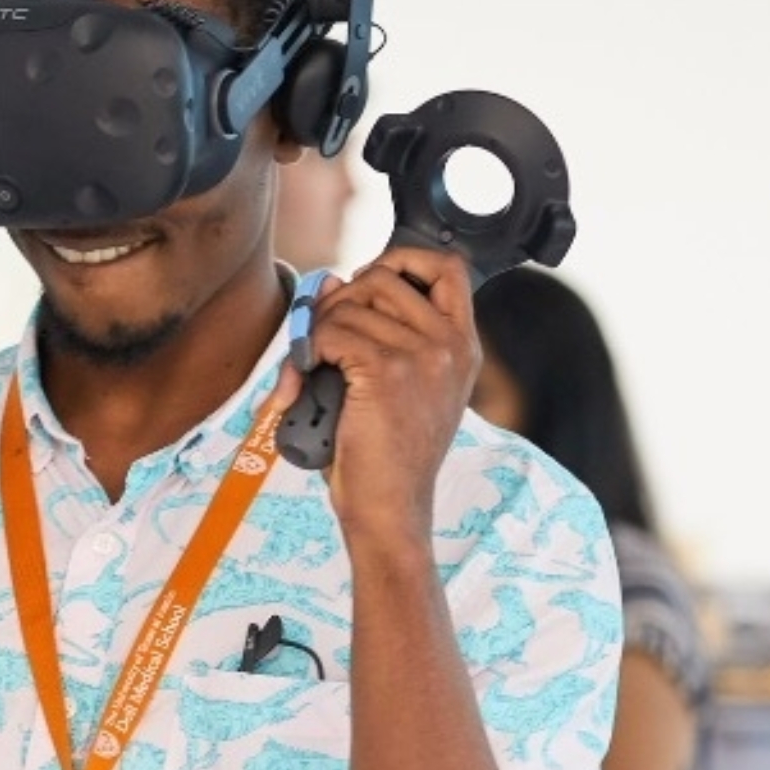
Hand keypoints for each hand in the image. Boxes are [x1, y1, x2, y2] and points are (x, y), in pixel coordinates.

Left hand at [266, 245, 476, 553]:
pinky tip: (306, 380)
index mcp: (463, 345)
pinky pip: (331, 332)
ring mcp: (423, 355)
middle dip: (340, 298)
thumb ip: (379, 334)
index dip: (401, 259)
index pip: (447, 265)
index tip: (367, 287)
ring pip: (349, 304)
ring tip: (311, 367)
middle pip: (384, 275)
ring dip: (317, 329)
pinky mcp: (386, 371)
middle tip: (322, 337)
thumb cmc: (385, 455)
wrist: (390, 509)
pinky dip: (309, 350)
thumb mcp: (398, 387)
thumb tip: (329, 283)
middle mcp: (450, 343)